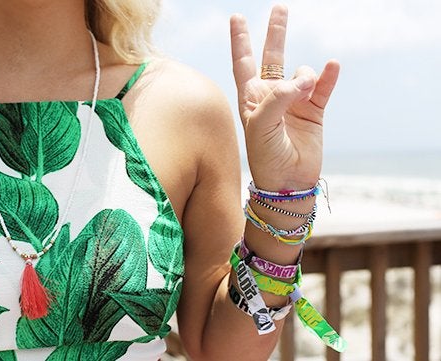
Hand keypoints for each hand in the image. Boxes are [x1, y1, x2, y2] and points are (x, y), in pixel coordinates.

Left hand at [230, 5, 339, 190]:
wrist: (287, 181)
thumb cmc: (264, 156)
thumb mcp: (260, 125)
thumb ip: (277, 98)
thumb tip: (303, 77)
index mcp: (251, 98)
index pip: (243, 62)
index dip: (240, 40)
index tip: (237, 17)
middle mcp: (272, 96)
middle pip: (272, 57)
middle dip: (276, 33)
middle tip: (280, 8)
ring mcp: (295, 102)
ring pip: (302, 73)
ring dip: (305, 76)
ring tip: (304, 91)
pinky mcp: (315, 111)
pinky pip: (323, 87)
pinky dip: (328, 76)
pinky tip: (331, 66)